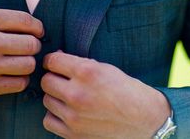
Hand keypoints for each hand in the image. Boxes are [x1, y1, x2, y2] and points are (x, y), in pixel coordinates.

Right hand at [0, 8, 43, 97]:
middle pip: (31, 44)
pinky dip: (21, 80)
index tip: (38, 31)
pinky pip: (20, 83)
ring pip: (28, 64)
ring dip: (28, 63)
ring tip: (21, 60)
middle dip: (34, 45)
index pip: (26, 21)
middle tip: (29, 46)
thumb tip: (31, 25)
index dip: (37, 26)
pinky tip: (13, 75)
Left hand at [41, 52, 170, 138]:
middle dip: (53, 77)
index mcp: (87, 72)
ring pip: (47, 100)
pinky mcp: (73, 134)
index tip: (54, 62)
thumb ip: (80, 63)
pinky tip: (66, 111)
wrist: (143, 119)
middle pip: (46, 81)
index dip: (52, 60)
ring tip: (68, 95)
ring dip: (55, 96)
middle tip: (62, 78)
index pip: (52, 62)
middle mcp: (77, 94)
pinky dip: (55, 115)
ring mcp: (74, 116)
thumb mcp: (105, 68)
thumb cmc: (126, 90)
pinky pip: (49, 120)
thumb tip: (57, 58)